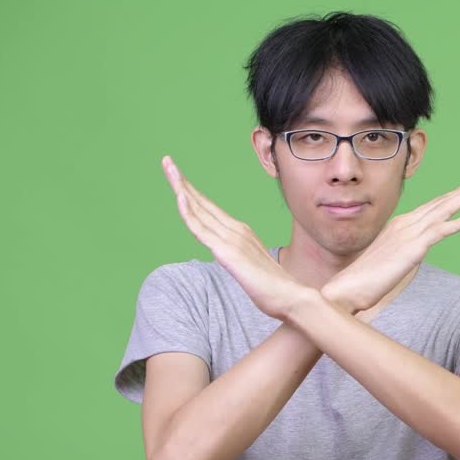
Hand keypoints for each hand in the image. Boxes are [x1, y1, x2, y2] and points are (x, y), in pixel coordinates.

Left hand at [162, 156, 310, 319]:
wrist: (292, 297)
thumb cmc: (275, 288)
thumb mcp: (253, 268)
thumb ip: (242, 259)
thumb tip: (236, 260)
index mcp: (241, 232)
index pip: (210, 209)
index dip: (192, 192)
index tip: (178, 177)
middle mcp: (236, 230)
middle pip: (202, 202)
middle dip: (182, 181)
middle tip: (167, 161)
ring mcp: (232, 239)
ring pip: (199, 210)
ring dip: (181, 187)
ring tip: (168, 166)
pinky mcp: (227, 252)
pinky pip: (202, 229)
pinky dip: (188, 211)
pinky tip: (179, 196)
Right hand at [321, 172, 459, 311]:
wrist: (348, 288)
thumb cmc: (365, 279)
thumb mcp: (389, 261)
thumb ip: (402, 254)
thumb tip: (410, 256)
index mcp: (401, 225)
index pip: (432, 206)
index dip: (452, 196)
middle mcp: (406, 223)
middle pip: (441, 201)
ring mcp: (410, 233)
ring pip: (444, 209)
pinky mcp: (413, 247)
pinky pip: (441, 231)